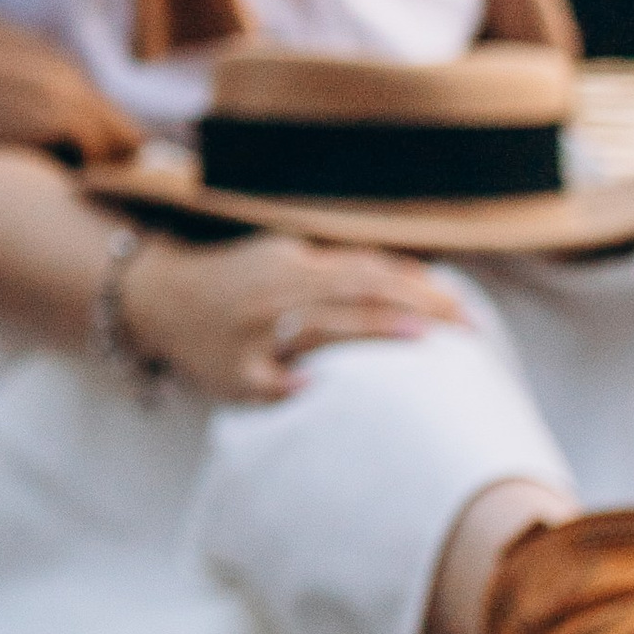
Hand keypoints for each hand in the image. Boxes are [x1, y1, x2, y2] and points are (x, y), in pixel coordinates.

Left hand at [120, 228, 469, 405]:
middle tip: (471, 325)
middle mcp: (293, 273)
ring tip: (460, 306)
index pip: (349, 314)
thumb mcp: (229, 380)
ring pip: (368, 261)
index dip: (393, 325)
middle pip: (372, 279)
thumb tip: (318, 388)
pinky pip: (354, 254)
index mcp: (279, 309)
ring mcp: (296, 254)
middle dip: (426, 299)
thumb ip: (275, 386)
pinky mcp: (295, 245)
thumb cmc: (199, 345)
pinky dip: (392, 267)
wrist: (162, 290)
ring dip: (416, 280)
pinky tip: (422, 281)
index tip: (436, 341)